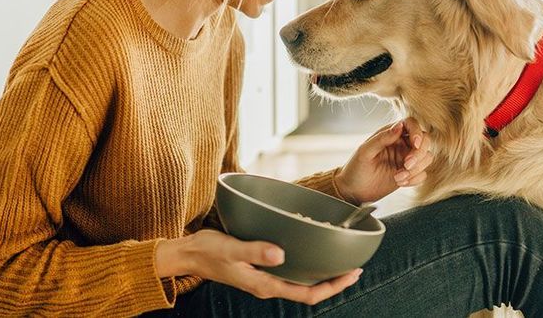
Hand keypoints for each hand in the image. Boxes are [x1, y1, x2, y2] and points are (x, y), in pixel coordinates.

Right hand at [155, 229, 361, 304]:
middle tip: (354, 266)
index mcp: (265, 285)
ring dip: (320, 273)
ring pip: (300, 281)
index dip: (333, 287)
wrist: (188, 254)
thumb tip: (281, 254)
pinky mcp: (260, 268)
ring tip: (337, 258)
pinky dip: (304, 263)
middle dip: (333, 281)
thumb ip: (256, 251)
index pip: (307, 294)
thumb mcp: (231, 249)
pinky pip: (289, 270)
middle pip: (309, 290)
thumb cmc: (208, 251)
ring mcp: (264, 278)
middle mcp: (268, 284)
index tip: (352, 273)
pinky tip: (309, 248)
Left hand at [334, 117, 433, 203]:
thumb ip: (382, 138)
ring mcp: (406, 158)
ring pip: (426, 157)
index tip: (415, 144)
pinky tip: (400, 182)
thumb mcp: (365, 151)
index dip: (417, 132)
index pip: (411, 124)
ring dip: (416, 169)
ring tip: (398, 177)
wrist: (353, 191)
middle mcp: (401, 144)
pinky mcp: (409, 173)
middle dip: (419, 154)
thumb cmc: (355, 168)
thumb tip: (399, 126)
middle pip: (425, 140)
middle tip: (406, 165)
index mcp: (390, 133)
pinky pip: (423, 173)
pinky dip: (415, 179)